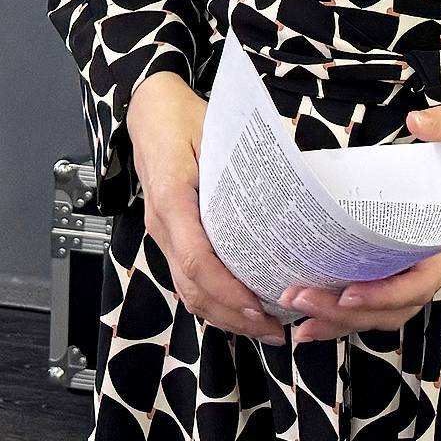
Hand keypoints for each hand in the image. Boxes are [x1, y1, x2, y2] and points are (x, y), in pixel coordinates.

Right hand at [126, 71, 285, 345]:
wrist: (146, 109)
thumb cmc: (181, 116)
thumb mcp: (214, 131)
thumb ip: (246, 162)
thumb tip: (293, 190)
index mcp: (173, 197)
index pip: (198, 260)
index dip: (228, 292)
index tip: (260, 308)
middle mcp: (163, 223)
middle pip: (192, 288)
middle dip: (233, 317)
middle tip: (274, 331)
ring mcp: (162, 233)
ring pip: (187, 290)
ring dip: (224, 315)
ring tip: (264, 327)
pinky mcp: (168, 235)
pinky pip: (186, 276)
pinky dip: (213, 298)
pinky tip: (241, 304)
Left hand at [280, 102, 440, 343]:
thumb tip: (418, 121)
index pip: (421, 282)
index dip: (385, 294)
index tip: (348, 294)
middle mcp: (433, 264)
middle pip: (392, 307)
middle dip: (346, 313)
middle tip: (300, 299)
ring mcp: (416, 270)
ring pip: (381, 313)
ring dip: (340, 322)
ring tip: (300, 322)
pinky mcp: (398, 267)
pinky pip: (374, 302)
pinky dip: (344, 315)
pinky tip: (313, 318)